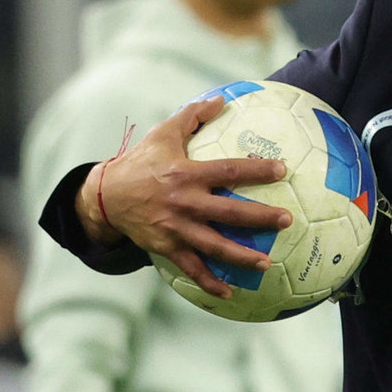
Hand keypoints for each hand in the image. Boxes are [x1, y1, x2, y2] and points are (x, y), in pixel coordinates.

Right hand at [76, 96, 290, 297]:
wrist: (105, 196)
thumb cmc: (141, 162)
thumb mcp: (163, 134)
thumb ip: (192, 116)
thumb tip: (220, 99)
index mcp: (186, 174)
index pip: (228, 170)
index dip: (255, 170)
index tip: (282, 170)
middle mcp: (183, 203)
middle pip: (227, 212)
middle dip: (258, 217)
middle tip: (286, 220)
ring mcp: (175, 228)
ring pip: (213, 246)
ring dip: (240, 257)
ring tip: (266, 264)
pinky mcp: (166, 247)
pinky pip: (191, 268)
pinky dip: (209, 281)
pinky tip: (229, 292)